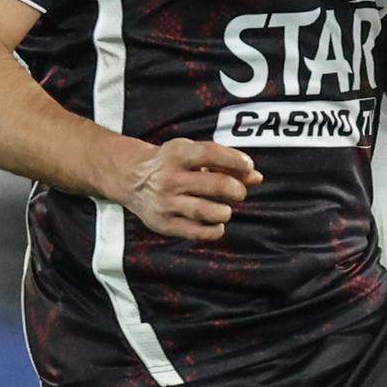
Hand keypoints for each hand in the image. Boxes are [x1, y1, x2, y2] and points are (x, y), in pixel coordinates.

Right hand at [110, 136, 259, 240]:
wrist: (129, 178)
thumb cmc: (171, 163)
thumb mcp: (191, 154)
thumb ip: (224, 163)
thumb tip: (256, 177)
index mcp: (176, 154)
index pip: (211, 154)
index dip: (235, 160)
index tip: (249, 167)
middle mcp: (169, 178)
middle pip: (214, 184)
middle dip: (235, 189)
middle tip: (239, 192)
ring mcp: (165, 202)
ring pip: (206, 211)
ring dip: (224, 212)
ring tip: (225, 210)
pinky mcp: (163, 223)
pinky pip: (195, 232)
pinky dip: (213, 230)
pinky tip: (217, 224)